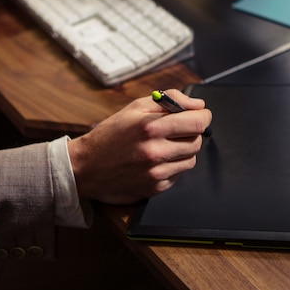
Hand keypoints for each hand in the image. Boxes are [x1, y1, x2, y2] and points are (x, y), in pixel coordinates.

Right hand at [67, 89, 211, 204]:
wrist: (86, 167)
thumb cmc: (110, 135)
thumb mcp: (135, 108)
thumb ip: (169, 101)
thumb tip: (197, 105)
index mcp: (150, 127)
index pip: (197, 122)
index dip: (203, 117)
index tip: (200, 116)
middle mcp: (155, 151)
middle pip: (197, 141)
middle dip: (191, 133)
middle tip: (175, 131)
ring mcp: (156, 172)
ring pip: (191, 159)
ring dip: (183, 151)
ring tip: (163, 146)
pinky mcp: (155, 188)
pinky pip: (178, 175)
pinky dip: (172, 167)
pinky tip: (155, 161)